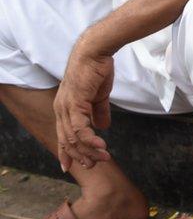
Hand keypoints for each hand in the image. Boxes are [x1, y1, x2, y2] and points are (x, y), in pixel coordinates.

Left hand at [53, 36, 113, 171]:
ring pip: (74, 137)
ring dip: (89, 150)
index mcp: (65, 108)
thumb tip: (103, 127)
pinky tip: (101, 145)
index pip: (63, 135)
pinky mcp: (75, 103)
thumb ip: (99, 112)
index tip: (73, 165)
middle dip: (81, 155)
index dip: (66, 152)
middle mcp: (61, 110)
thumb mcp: (99, 95)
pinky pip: (80, 128)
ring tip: (104, 157)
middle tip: (94, 165)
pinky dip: (90, 139)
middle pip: (67, 140)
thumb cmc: (96, 70)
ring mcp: (66, 107)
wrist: (95, 52)